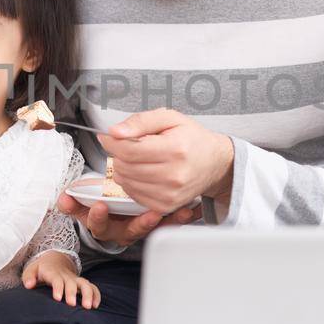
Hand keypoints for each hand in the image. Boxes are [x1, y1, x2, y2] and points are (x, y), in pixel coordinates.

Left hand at [21, 252, 99, 308]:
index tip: (58, 298)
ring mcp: (75, 279)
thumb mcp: (31, 270)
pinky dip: (96, 294)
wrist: (53, 260)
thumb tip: (28, 285)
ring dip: (88, 294)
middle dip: (72, 293)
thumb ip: (28, 277)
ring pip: (85, 284)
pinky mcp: (81, 283)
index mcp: (53, 273)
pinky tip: (96, 306)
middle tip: (72, 305)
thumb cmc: (41, 269)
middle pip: (71, 283)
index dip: (58, 288)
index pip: (56, 280)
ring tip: (89, 307)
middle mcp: (66, 276)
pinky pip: (92, 287)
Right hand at [56, 192, 202, 247]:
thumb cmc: (98, 199)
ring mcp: (140, 227)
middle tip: (151, 214)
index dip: (98, 218)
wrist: (114, 202)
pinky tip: (194, 208)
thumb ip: (74, 200)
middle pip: (131, 231)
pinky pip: (170, 223)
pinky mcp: (156, 224)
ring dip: (169, 221)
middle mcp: (122, 230)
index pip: (98, 225)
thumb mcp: (83, 199)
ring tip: (182, 211)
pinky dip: (183, 216)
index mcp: (103, 224)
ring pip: (155, 228)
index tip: (100, 206)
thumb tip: (63, 200)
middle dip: (142, 223)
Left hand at [96, 108, 233, 214]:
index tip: (109, 136)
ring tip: (138, 159)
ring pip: (126, 182)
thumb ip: (140, 121)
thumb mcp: (169, 118)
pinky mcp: (165, 206)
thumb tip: (115, 132)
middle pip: (124, 167)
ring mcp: (170, 194)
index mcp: (175, 149)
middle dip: (118, 154)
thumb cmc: (192, 139)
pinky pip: (133, 195)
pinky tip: (143, 172)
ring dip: (124, 169)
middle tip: (128, 146)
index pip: (128, 150)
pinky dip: (131, 182)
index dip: (112, 142)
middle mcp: (174, 175)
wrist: (214, 163)